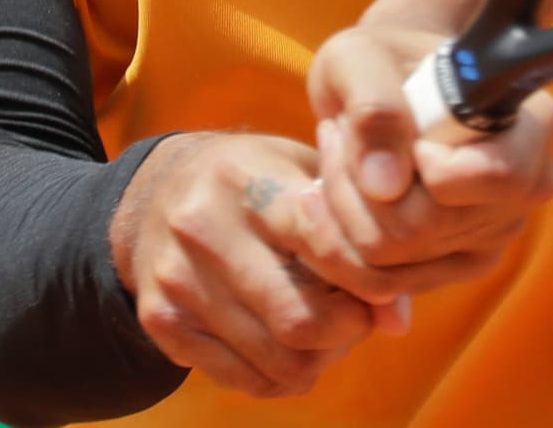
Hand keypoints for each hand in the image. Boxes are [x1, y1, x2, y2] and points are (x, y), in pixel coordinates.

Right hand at [109, 130, 403, 401]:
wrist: (154, 193)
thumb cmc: (252, 178)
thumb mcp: (301, 171)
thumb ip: (354, 230)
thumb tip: (398, 320)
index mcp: (244, 177)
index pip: (323, 242)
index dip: (367, 275)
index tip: (379, 279)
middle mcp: (202, 226)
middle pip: (303, 320)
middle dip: (349, 328)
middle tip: (357, 311)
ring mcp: (178, 279)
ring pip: (281, 362)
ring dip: (321, 358)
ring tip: (326, 325)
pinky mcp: (162, 322)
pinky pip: (249, 382)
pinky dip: (284, 374)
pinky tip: (286, 339)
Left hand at [299, 22, 552, 298]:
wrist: (379, 91)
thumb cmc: (378, 61)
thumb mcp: (360, 57)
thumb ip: (373, 104)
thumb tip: (385, 185)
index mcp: (530, 124)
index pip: (499, 176)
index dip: (433, 165)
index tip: (399, 127)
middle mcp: (525, 188)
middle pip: (426, 226)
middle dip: (355, 183)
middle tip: (334, 132)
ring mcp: (492, 236)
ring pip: (394, 262)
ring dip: (338, 209)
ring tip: (332, 155)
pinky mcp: (452, 267)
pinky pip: (381, 284)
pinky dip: (335, 243)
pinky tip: (325, 196)